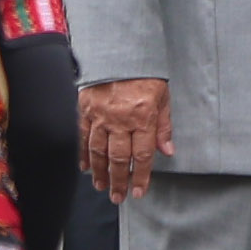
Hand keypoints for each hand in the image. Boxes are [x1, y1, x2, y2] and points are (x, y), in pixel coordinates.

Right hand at [79, 78, 174, 200]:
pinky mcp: (85, 109)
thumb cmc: (145, 76)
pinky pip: (82, 135)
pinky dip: (83, 154)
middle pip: (119, 158)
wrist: (121, 52)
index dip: (141, 176)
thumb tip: (167, 152)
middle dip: (119, 181)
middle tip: (118, 197)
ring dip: (100, 172)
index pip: (143, 155)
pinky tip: (85, 167)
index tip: (139, 192)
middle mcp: (120, 120)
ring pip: (98, 151)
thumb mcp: (163, 99)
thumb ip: (164, 127)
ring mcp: (100, 115)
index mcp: (143, 118)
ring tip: (102, 187)